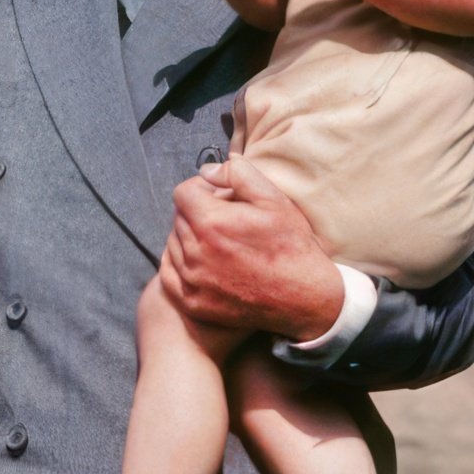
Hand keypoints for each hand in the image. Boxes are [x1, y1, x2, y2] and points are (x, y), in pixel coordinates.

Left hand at [159, 157, 343, 340]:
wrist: (304, 298)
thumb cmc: (291, 246)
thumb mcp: (274, 199)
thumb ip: (237, 174)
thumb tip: (207, 170)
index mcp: (211, 223)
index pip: (182, 193)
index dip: (200, 189)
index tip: (217, 195)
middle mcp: (195, 252)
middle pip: (178, 218)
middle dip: (197, 212)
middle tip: (224, 219)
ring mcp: (192, 281)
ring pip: (173, 244)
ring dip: (189, 237)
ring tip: (218, 241)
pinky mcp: (192, 302)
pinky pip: (169, 273)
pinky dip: (180, 264)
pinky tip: (204, 262)